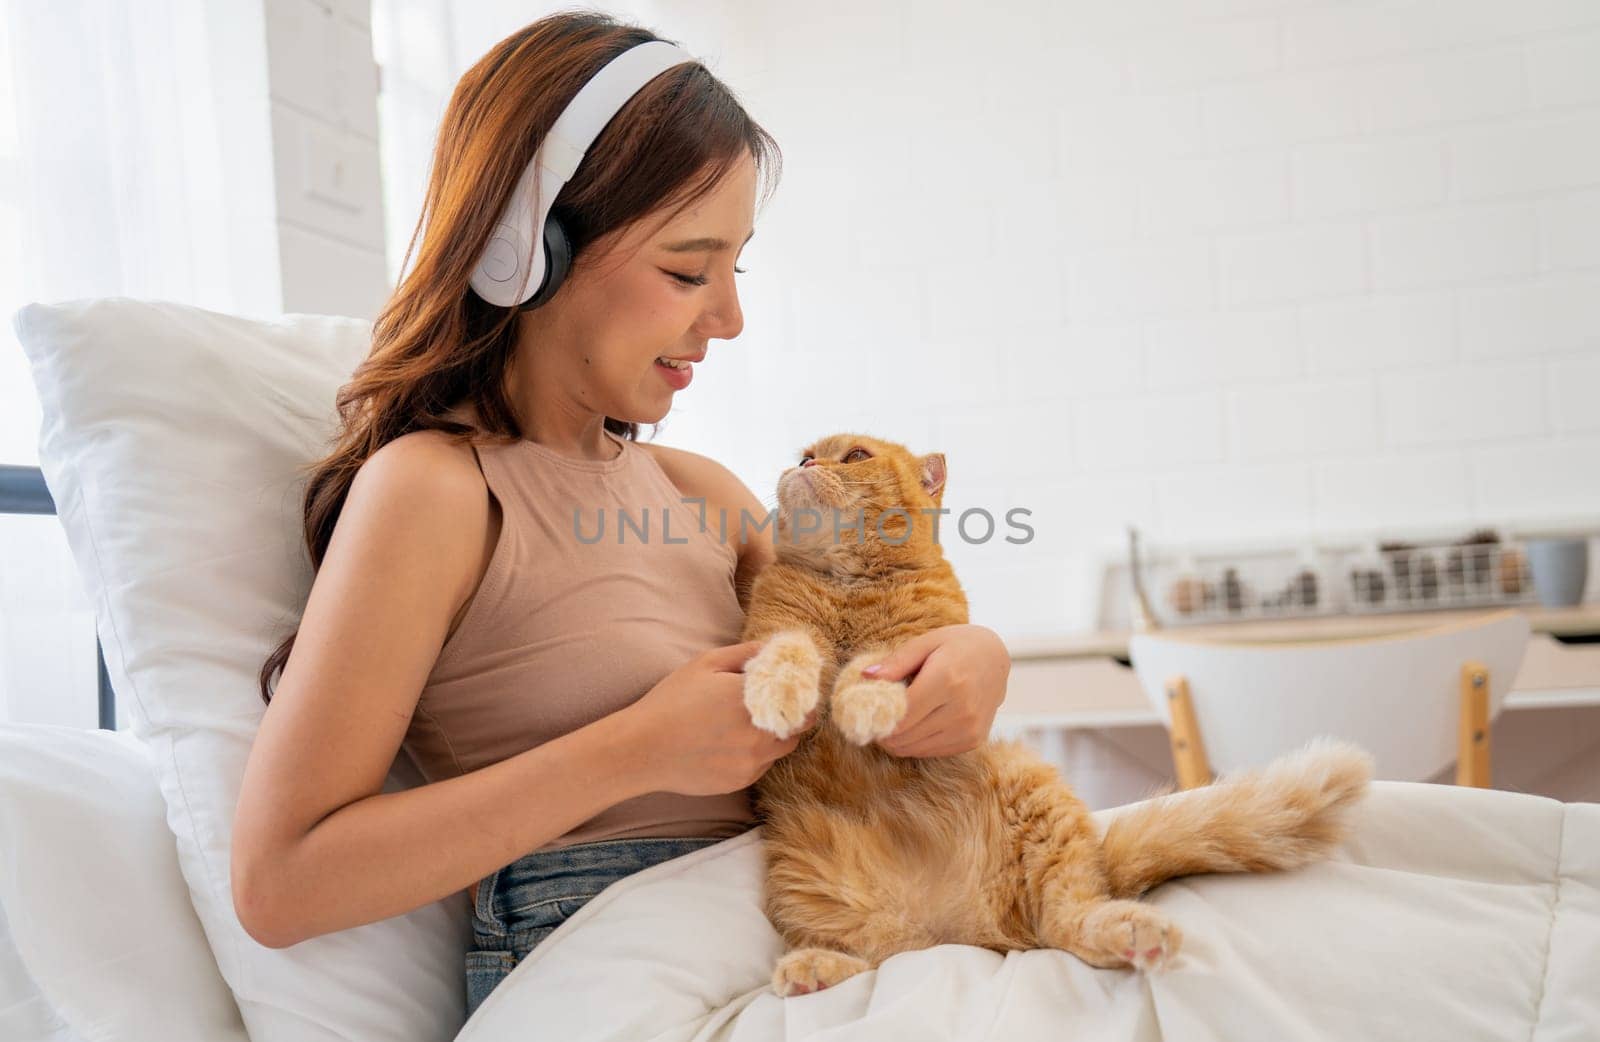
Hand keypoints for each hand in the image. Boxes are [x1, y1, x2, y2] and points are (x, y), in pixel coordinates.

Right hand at [625, 641, 818, 796]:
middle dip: (793, 715)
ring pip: (782, 748)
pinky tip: (731, 743)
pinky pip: (762, 766)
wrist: (642, 749)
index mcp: (753, 699)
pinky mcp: (741, 781)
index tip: (797, 688)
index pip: (802, 698)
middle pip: (798, 726)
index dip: (804, 694)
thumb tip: (776, 647)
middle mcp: (759, 733)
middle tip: (776, 705)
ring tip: (749, 724)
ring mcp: (752, 761)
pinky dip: (756, 754)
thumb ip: (747, 653)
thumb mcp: (706, 664)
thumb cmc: (672, 701)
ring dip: (776, 735)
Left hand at [861, 624, 1009, 758]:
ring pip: (914, 749)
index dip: (877, 718)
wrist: (996, 657)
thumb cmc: (956, 645)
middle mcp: (961, 709)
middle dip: (883, 731)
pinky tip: (915, 725)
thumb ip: (896, 662)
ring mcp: (970, 728)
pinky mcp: (974, 741)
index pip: (901, 715)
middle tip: (875, 717)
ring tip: (894, 720)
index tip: (866, 711)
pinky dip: (916, 743)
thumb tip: (866, 678)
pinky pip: (931, 752)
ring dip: (897, 740)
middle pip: (904, 736)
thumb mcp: (926, 642)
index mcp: (947, 680)